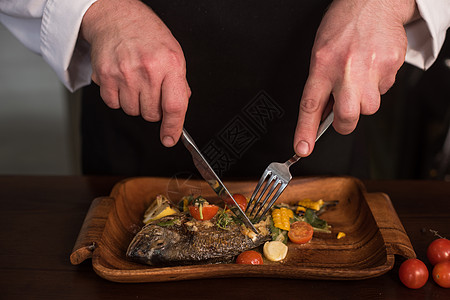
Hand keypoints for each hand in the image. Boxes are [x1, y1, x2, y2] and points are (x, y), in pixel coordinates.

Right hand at [81, 0, 190, 146]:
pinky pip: (114, 104)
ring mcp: (125, 74)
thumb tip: (179, 107)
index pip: (174, 106)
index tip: (170, 138)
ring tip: (135, 80)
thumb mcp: (173, 53)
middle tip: (150, 89)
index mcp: (170, 64)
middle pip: (151, 114)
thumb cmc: (147, 33)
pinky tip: (122, 80)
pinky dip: (118, 98)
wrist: (116, 16)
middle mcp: (148, 70)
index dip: (173, 127)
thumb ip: (179, 82)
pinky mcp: (105, 76)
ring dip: (135, 103)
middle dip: (153, 108)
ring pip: (132, 111)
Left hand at [293, 0, 417, 156]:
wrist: (373, 2)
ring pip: (370, 107)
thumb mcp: (320, 53)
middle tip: (342, 118)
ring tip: (360, 79)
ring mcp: (371, 68)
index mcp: (322, 65)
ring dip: (364, 101)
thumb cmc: (343, 26)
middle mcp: (346, 68)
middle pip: (347, 116)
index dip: (304, 132)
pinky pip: (385, 90)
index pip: (310, 105)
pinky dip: (378, 85)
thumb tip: (321, 114)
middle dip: (344, 124)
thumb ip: (321, 84)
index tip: (302, 149)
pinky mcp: (391, 66)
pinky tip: (373, 67)